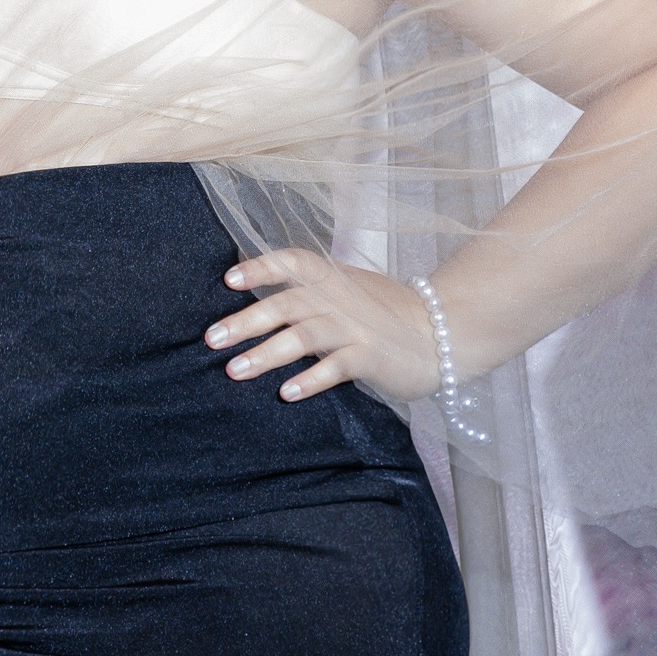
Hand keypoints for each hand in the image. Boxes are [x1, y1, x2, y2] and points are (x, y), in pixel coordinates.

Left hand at [205, 248, 440, 403]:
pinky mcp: (372, 356)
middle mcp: (339, 298)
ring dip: (268, 353)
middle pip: (287, 303)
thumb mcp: (347, 292)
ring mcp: (356, 327)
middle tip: (212, 339)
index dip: (260, 267)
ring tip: (235, 371)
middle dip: (247, 320)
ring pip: (305, 335)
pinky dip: (311, 378)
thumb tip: (258, 306)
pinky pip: (337, 366)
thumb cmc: (387, 314)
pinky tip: (287, 394)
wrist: (444, 330)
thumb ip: (309, 294)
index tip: (228, 280)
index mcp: (331, 277)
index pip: (292, 261)